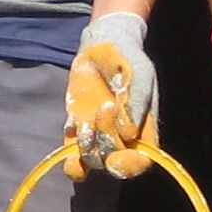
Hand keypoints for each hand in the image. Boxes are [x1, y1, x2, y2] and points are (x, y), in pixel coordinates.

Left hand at [65, 10, 159, 179]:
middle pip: (111, 162)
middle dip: (106, 139)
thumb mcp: (139, 74)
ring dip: (86, 146)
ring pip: (89, 161)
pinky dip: (69, 148)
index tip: (117, 157)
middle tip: (106, 106)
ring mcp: (97, 135)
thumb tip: (128, 134)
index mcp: (143, 131)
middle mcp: (120, 140)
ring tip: (87, 120)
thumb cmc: (128, 60)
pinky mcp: (76, 128)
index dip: (129, 167)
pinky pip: (70, 151)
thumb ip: (135, 102)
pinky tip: (74, 123)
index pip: (140, 163)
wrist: (104, 45)